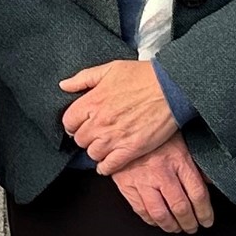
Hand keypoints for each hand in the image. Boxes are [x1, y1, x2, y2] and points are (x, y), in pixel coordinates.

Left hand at [59, 57, 178, 174]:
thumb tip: (64, 85)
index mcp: (93, 101)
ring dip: (96, 150)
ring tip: (104, 145)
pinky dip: (106, 166)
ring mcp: (115, 137)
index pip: (68, 122)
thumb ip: (84, 78)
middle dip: (85, 136)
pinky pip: (109, 166)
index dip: (73, 123)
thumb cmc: (144, 76)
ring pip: (92, 154)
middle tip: (94, 133)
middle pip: (80, 140)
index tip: (80, 123)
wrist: (172, 89)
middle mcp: (100, 122)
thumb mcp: (110, 69)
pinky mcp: (131, 149)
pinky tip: (108, 162)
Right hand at [111, 136, 214, 234]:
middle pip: (181, 207)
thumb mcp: (181, 142)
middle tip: (193, 227)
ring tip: (176, 228)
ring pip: (160, 214)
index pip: (198, 194)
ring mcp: (142, 180)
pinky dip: (151, 220)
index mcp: (179, 159)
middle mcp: (161, 172)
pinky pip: (141, 210)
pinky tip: (158, 220)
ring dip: (171, 226)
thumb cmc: (156, 134)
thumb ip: (196, 163)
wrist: (124, 125)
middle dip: (189, 223)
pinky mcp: (127, 185)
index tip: (207, 221)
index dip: (205, 213)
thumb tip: (210, 182)